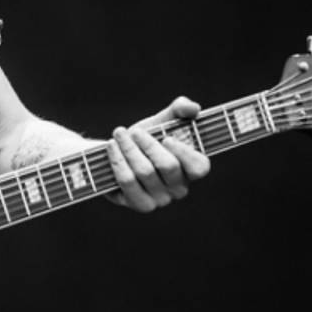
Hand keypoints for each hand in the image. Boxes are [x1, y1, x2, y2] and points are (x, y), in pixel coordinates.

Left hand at [107, 96, 211, 211]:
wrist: (117, 151)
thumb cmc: (146, 136)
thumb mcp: (163, 119)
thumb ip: (180, 109)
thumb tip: (193, 108)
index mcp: (191, 169)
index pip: (199, 167)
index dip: (184, 152)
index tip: (167, 137)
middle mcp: (179, 188)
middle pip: (168, 166)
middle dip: (148, 144)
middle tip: (135, 131)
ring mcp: (159, 200)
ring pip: (145, 172)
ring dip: (129, 148)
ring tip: (119, 134)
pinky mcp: (138, 203)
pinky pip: (127, 182)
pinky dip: (117, 160)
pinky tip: (112, 146)